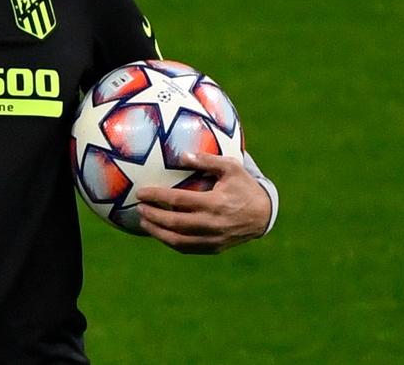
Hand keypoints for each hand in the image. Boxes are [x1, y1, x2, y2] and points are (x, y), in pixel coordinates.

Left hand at [135, 152, 271, 254]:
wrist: (264, 214)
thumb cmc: (244, 186)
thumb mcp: (231, 168)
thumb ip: (207, 161)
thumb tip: (182, 155)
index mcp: (214, 203)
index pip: (178, 200)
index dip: (157, 196)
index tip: (141, 192)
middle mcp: (212, 224)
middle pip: (174, 223)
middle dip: (153, 216)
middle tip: (139, 208)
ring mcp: (213, 239)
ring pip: (178, 240)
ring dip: (158, 233)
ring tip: (144, 223)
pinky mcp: (214, 248)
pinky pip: (188, 248)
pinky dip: (171, 242)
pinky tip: (160, 234)